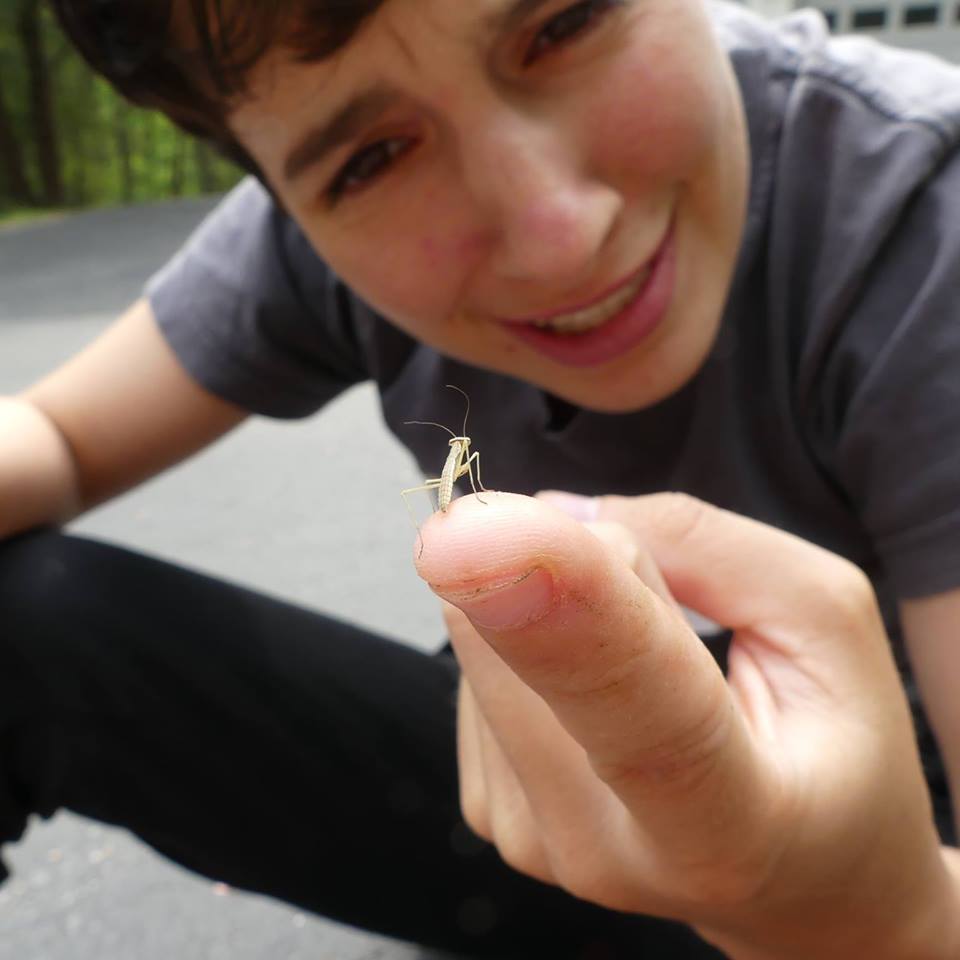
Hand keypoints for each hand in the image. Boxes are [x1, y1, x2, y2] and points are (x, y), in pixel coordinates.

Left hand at [413, 491, 959, 959]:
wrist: (795, 878)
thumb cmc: (833, 748)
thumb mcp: (828, 621)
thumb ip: (702, 545)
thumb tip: (551, 512)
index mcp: (729, 826)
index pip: (634, 708)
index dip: (555, 603)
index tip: (475, 526)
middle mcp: (609, 853)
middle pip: (526, 648)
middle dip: (582, 569)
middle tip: (670, 607)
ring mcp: (537, 843)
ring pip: (485, 641)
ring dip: (559, 608)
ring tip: (646, 667)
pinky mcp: (492, 814)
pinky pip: (475, 667)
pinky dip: (530, 645)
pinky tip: (596, 688)